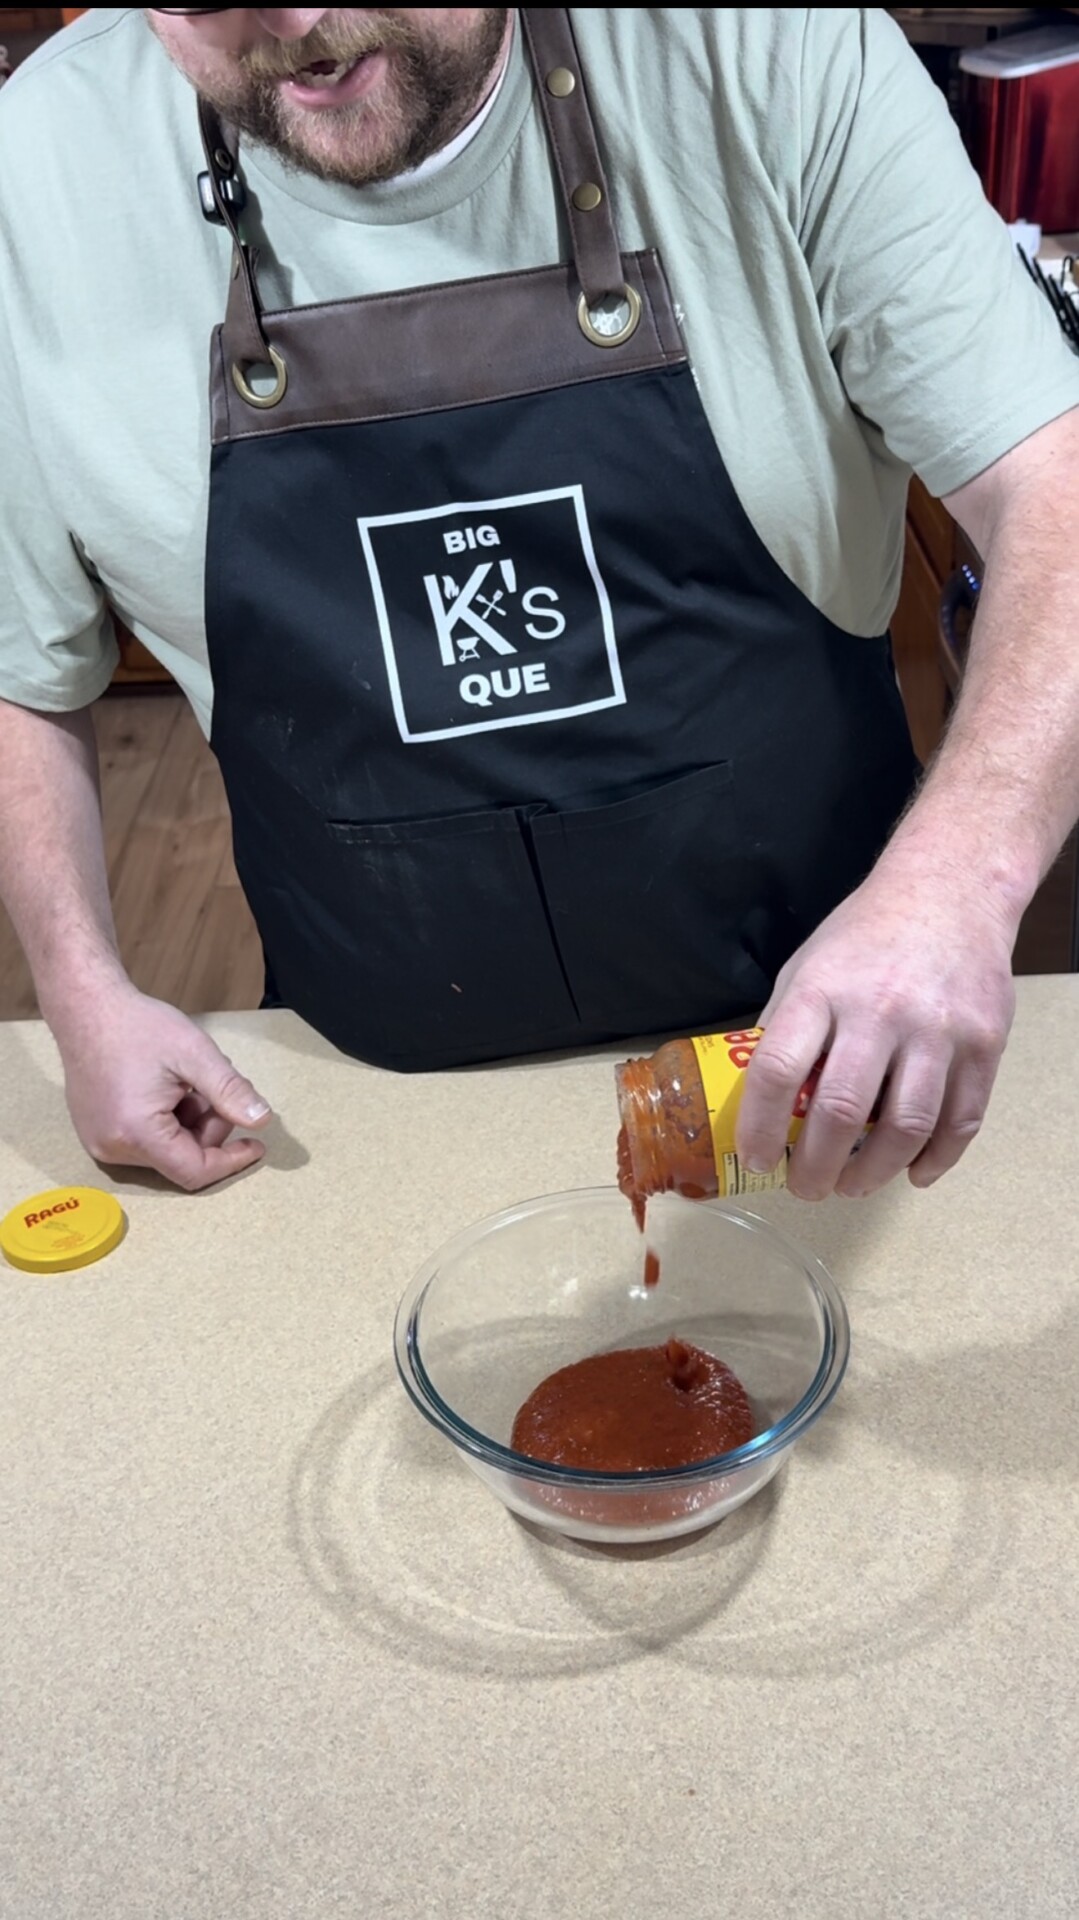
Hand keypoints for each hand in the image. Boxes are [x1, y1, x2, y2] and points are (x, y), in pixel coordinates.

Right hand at [53, 981, 272, 1190]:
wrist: (87, 1008)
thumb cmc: (138, 1026)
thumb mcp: (194, 1053)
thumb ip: (229, 1091)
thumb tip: (261, 1120)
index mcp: (137, 1133)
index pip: (194, 1171)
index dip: (230, 1161)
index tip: (256, 1144)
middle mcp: (113, 1148)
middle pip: (180, 1159)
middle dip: (207, 1128)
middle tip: (209, 1088)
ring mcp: (99, 1142)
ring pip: (164, 1150)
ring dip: (186, 1123)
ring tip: (182, 1082)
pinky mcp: (95, 1133)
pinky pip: (143, 1141)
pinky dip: (165, 1122)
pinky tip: (164, 1088)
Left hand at [734, 858, 1017, 1198]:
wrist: (950, 892)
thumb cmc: (866, 936)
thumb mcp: (807, 967)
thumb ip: (785, 1028)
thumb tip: (758, 1098)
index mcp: (821, 990)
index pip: (778, 1070)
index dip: (760, 1126)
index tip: (758, 1158)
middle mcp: (879, 1010)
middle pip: (842, 1111)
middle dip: (817, 1167)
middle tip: (807, 1188)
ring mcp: (938, 1029)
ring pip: (906, 1127)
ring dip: (874, 1173)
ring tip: (853, 1185)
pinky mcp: (983, 1044)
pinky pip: (961, 1121)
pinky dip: (935, 1159)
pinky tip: (913, 1172)